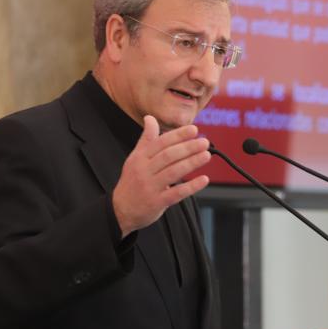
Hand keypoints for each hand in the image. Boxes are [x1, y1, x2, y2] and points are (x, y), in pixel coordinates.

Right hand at [113, 115, 210, 237]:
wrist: (121, 210)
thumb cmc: (132, 182)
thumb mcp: (135, 158)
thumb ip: (146, 139)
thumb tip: (150, 118)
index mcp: (140, 158)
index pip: (161, 142)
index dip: (178, 135)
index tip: (194, 129)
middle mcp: (144, 171)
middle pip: (169, 156)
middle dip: (188, 147)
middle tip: (205, 142)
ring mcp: (150, 187)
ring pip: (174, 172)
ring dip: (192, 162)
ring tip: (206, 155)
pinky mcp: (157, 202)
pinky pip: (177, 193)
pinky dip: (192, 186)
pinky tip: (204, 179)